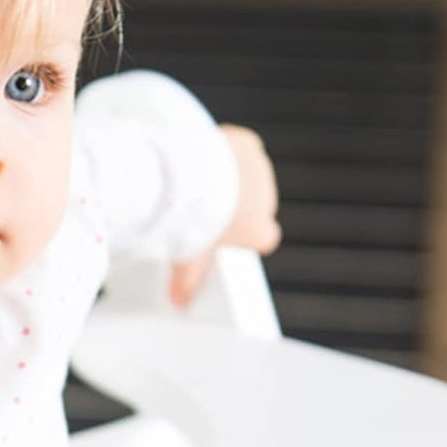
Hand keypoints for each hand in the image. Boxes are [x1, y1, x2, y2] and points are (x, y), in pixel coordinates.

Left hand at [169, 124, 282, 307]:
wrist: (187, 177)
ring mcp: (260, 170)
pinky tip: (205, 158)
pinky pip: (240, 149)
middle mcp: (267, 200)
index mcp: (260, 230)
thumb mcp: (187, 258)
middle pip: (255, 206)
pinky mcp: (249, 143)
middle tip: (204, 210)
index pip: (263, 238)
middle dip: (234, 208)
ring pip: (248, 176)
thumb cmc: (192, 221)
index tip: (225, 237)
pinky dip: (226, 153)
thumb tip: (179, 303)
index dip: (243, 238)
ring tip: (202, 184)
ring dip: (232, 180)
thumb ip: (187, 281)